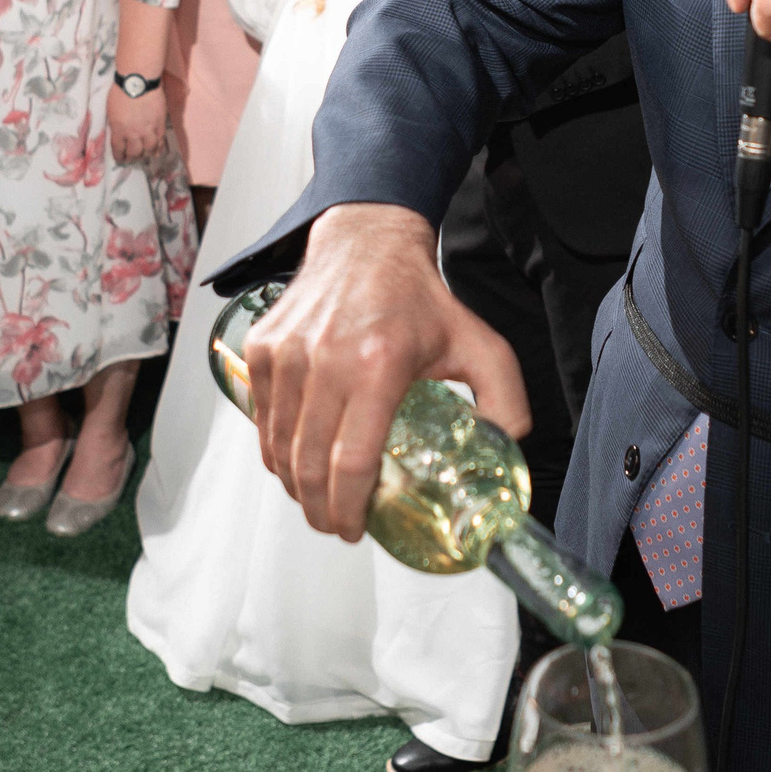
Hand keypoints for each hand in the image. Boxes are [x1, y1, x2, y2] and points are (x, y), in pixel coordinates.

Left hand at [106, 85, 166, 161]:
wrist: (138, 80)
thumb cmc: (120, 92)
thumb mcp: (111, 111)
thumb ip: (115, 125)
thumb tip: (119, 134)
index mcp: (118, 130)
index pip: (118, 150)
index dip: (119, 157)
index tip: (120, 160)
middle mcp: (133, 133)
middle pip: (134, 153)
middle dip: (132, 158)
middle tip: (132, 159)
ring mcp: (148, 129)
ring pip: (149, 150)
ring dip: (146, 155)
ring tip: (145, 155)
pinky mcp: (160, 124)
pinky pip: (160, 141)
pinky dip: (158, 148)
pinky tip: (157, 152)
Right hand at [245, 203, 530, 542]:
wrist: (366, 242)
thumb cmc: (421, 299)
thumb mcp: (481, 345)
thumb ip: (506, 400)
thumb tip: (508, 451)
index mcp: (379, 365)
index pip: (352, 461)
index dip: (350, 509)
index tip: (356, 529)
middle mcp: (325, 360)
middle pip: (309, 466)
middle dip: (320, 512)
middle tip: (336, 525)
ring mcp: (286, 354)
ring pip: (279, 448)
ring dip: (295, 487)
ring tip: (318, 501)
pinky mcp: (262, 349)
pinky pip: (262, 420)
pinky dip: (275, 452)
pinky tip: (298, 463)